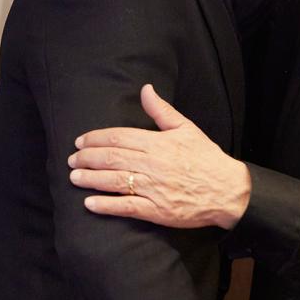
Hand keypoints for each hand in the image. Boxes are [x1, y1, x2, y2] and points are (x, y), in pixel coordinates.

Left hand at [67, 85, 250, 228]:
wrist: (228, 190)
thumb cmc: (206, 158)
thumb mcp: (186, 128)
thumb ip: (162, 110)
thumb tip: (145, 89)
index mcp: (159, 143)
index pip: (120, 138)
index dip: (96, 138)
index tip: (80, 141)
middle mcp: (153, 165)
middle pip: (112, 158)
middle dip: (87, 158)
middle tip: (72, 159)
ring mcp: (153, 188)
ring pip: (114, 181)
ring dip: (91, 179)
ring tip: (74, 177)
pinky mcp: (156, 210)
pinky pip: (126, 207)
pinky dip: (106, 206)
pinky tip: (90, 204)